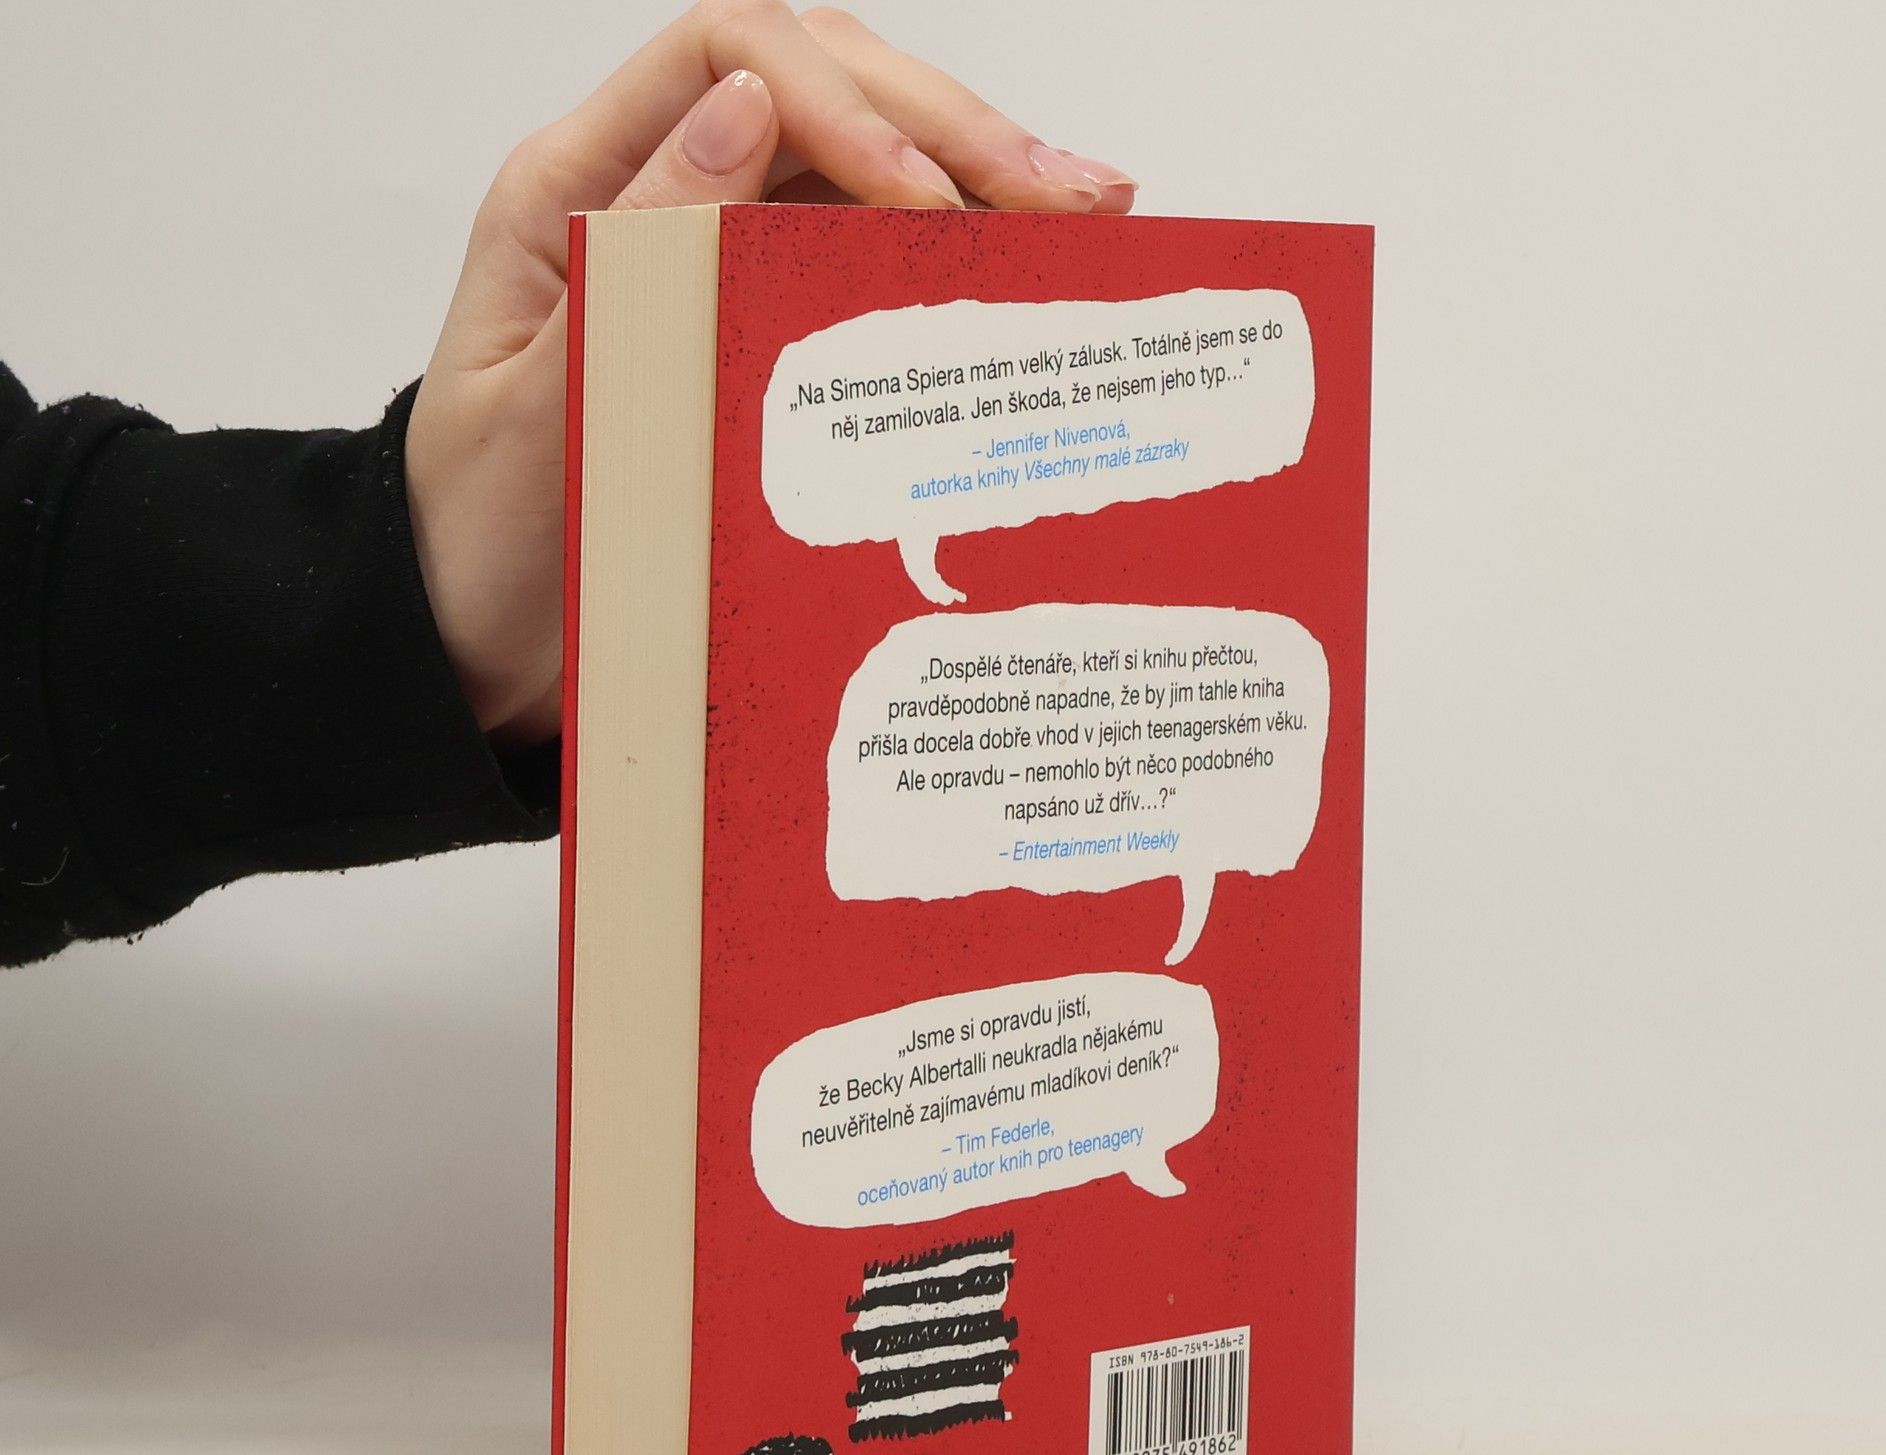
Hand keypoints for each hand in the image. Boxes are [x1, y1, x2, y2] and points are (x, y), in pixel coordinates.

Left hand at [406, 2, 1135, 746]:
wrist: (473, 642)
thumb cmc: (480, 542)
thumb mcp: (537, 409)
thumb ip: (631, 261)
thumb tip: (744, 105)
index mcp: (570, 192)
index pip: (725, 57)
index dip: (841, 102)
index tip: (926, 198)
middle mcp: (646, 199)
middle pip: (817, 94)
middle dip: (951, 129)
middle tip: (1074, 194)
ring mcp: (708, 258)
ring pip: (857, 170)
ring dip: (975, 178)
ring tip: (1089, 215)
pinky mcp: (752, 325)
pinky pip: (859, 261)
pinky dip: (948, 259)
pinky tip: (1026, 273)